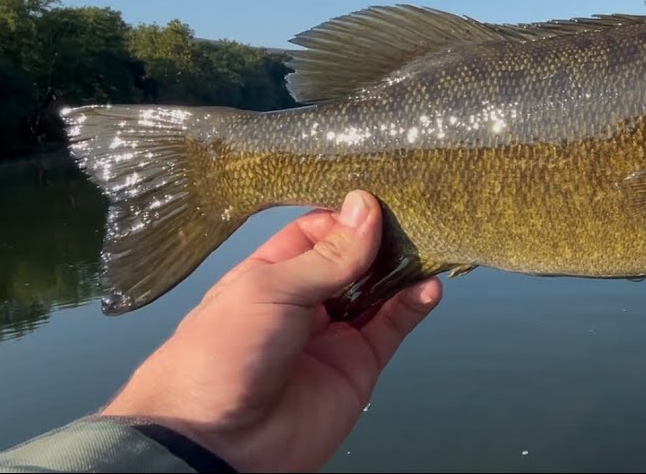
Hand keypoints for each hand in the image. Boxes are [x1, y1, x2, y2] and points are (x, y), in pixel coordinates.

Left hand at [101, 191, 442, 471]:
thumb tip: (365, 209)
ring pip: (380, 291)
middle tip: (413, 217)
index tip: (377, 202)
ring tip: (428, 246)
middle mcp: (305, 302)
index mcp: (271, 275)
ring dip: (404, 269)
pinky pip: (393, 327)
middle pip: (355, 259)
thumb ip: (328, 255)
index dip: (349, 216)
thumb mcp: (269, 289)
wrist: (217, 444)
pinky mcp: (358, 366)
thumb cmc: (218, 358)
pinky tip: (427, 286)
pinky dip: (414, 305)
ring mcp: (334, 334)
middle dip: (383, 239)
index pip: (320, 231)